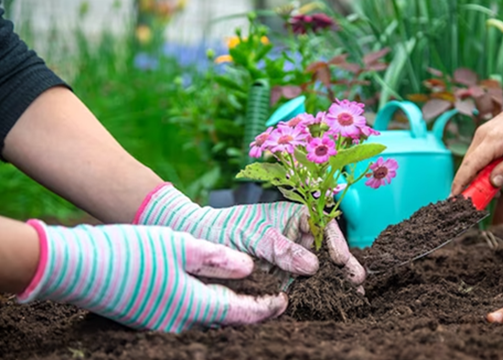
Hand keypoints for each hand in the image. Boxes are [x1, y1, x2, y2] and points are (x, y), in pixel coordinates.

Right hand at [18, 220, 286, 332]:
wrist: (76, 267)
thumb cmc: (128, 252)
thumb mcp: (178, 246)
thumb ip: (216, 259)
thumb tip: (247, 268)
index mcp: (190, 305)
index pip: (239, 313)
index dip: (265, 308)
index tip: (284, 301)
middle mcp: (177, 323)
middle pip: (225, 321)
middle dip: (251, 313)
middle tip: (273, 301)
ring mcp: (160, 324)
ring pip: (206, 321)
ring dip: (229, 311)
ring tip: (248, 297)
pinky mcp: (147, 318)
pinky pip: (187, 317)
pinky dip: (206, 308)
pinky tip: (209, 293)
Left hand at [134, 184, 365, 287]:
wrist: (199, 242)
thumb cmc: (225, 228)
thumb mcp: (253, 234)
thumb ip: (281, 248)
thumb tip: (312, 265)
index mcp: (295, 215)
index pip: (323, 226)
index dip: (335, 242)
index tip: (340, 260)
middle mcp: (297, 235)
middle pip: (327, 248)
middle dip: (343, 264)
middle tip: (356, 282)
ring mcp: (291, 255)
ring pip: (318, 267)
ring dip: (334, 280)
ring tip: (350, 295)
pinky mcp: (283, 275)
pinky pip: (301, 283)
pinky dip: (313, 292)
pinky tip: (325, 301)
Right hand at [451, 82, 502, 194]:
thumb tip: (494, 183)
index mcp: (492, 140)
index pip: (470, 165)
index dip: (460, 182)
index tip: (454, 198)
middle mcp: (481, 136)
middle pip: (468, 165)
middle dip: (468, 183)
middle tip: (474, 201)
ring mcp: (481, 134)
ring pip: (473, 161)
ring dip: (477, 176)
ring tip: (490, 188)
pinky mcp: (484, 134)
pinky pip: (479, 155)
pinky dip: (482, 167)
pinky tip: (493, 173)